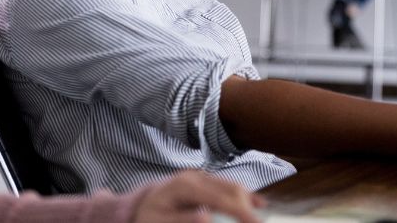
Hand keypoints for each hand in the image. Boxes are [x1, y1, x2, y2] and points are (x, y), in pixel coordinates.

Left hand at [133, 170, 263, 222]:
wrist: (138, 204)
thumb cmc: (149, 216)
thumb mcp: (161, 222)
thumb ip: (184, 220)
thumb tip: (207, 218)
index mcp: (186, 186)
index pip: (221, 198)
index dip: (241, 211)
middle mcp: (196, 177)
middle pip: (231, 188)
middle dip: (248, 207)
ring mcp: (200, 177)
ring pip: (232, 186)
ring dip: (247, 201)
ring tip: (256, 220)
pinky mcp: (203, 181)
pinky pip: (226, 186)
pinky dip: (242, 196)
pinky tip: (258, 204)